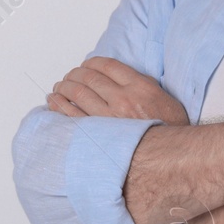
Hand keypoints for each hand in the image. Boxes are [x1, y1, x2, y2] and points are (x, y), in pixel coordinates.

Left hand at [46, 56, 188, 125]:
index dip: (91, 63)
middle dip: (74, 74)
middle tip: (69, 78)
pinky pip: (70, 115)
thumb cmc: (168, 131)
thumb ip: (141, 84)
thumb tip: (119, 77)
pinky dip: (58, 105)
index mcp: (139, 87)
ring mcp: (108, 118)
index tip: (85, 66)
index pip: (107, 65)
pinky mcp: (96, 135)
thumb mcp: (163, 99)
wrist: (169, 160)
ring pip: (76, 93)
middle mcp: (123, 100)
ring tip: (59, 88)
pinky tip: (53, 102)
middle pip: (88, 77)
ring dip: (63, 87)